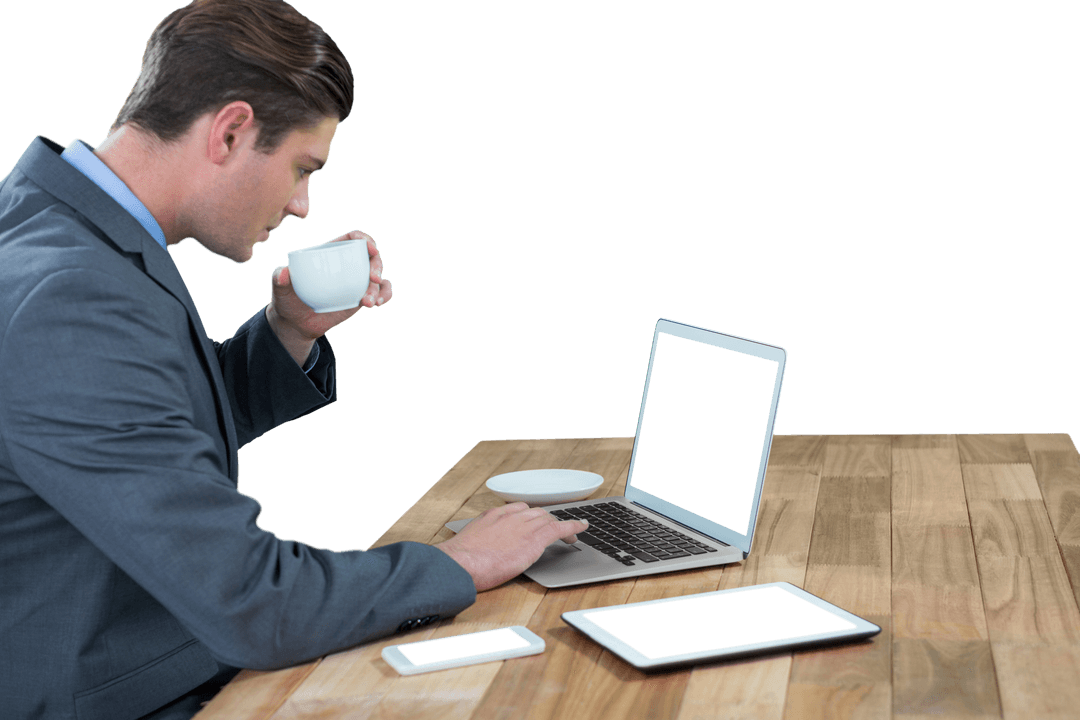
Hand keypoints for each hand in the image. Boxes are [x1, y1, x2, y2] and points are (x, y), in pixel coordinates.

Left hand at [266, 229, 392, 342]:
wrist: (297, 323)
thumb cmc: (288, 300)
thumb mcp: (281, 289)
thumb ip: (279, 279)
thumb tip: (283, 272)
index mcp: (331, 254)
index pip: (352, 239)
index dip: (364, 239)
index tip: (370, 246)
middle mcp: (347, 265)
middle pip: (370, 257)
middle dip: (377, 264)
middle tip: (373, 278)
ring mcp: (356, 281)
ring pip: (378, 277)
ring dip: (379, 287)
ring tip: (369, 302)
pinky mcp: (361, 297)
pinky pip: (380, 293)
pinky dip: (384, 295)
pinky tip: (378, 303)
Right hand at [435, 502, 589, 591]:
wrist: (462, 564)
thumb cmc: (461, 560)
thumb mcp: (469, 542)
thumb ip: (483, 540)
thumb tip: (483, 551)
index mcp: (494, 515)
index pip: (518, 510)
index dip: (530, 517)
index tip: (533, 521)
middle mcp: (510, 516)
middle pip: (536, 513)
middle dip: (546, 520)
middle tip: (554, 529)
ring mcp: (523, 526)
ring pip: (548, 519)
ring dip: (559, 526)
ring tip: (568, 533)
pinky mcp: (534, 539)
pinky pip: (559, 528)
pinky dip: (573, 526)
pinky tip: (581, 528)